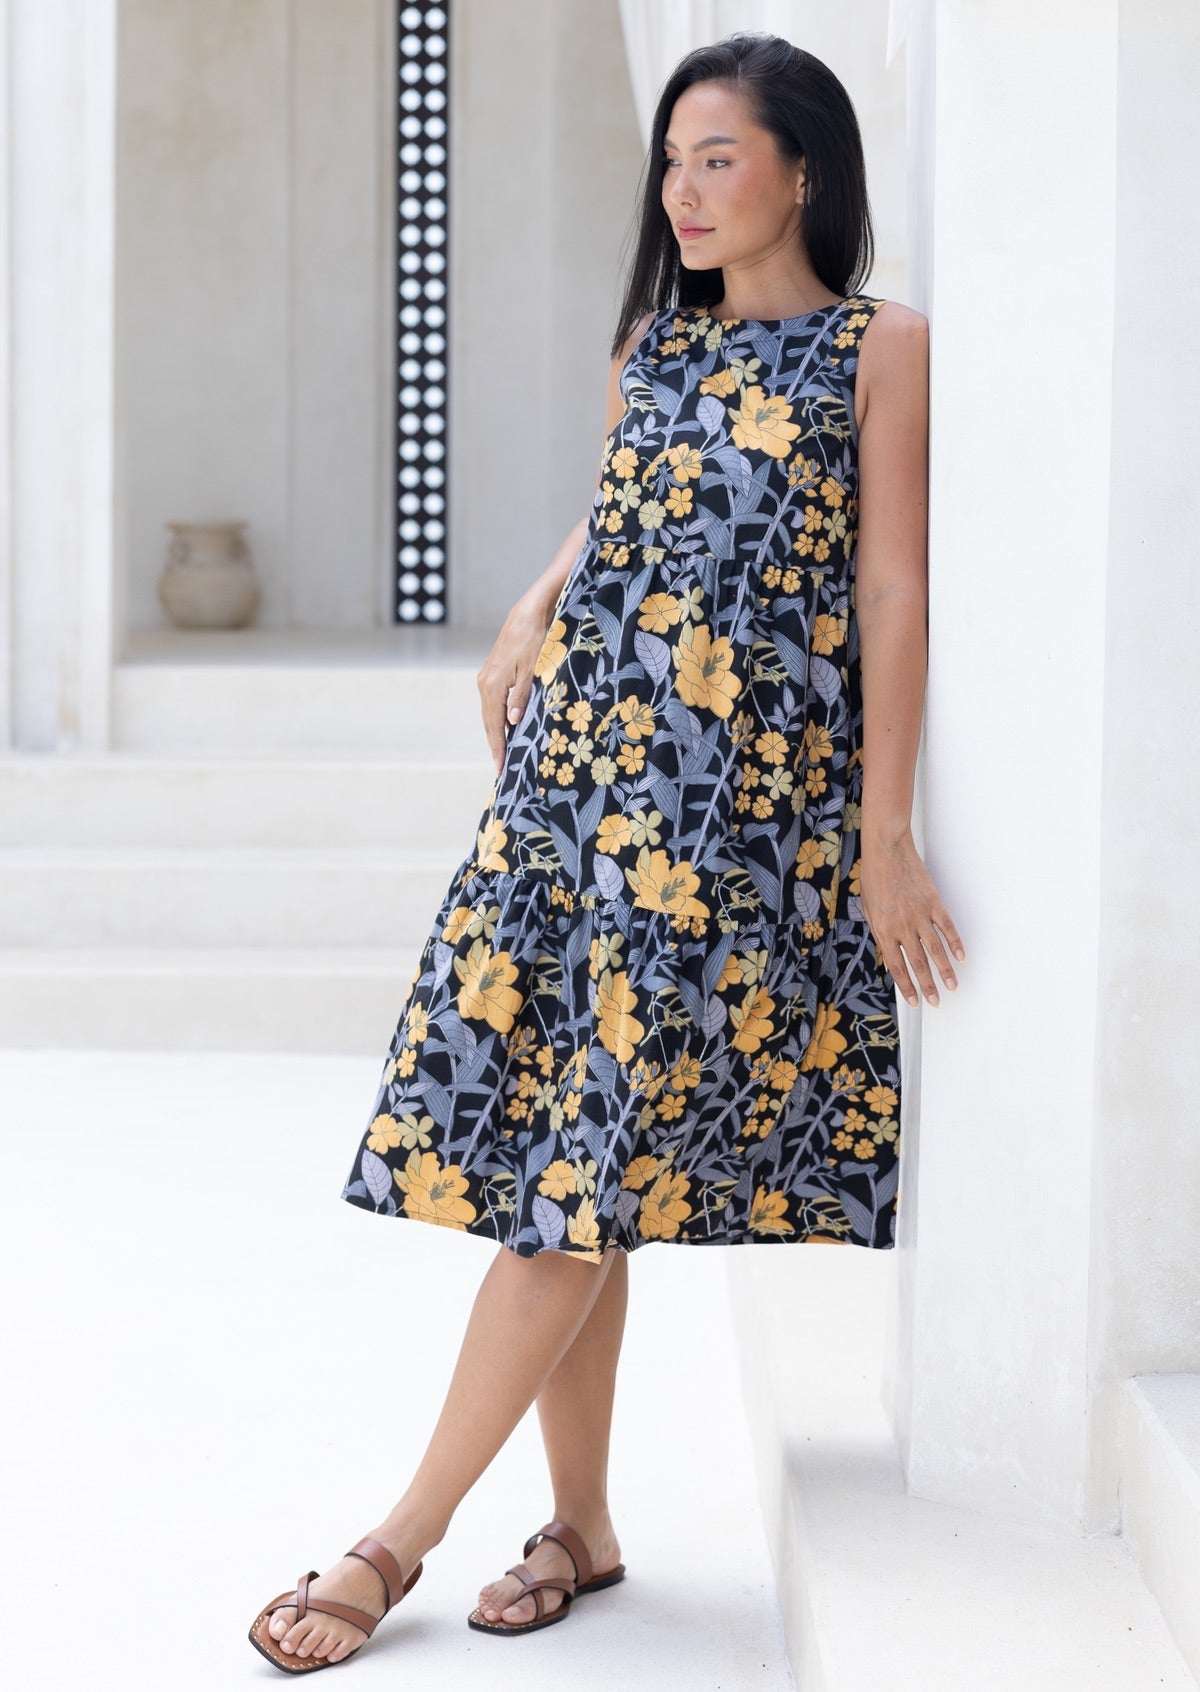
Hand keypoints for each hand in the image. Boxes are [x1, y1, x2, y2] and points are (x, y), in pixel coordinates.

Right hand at [476, 587, 556, 771]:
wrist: (528, 614)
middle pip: (488, 722)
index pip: (494, 724)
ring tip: (505, 753)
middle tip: (501, 768)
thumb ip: (522, 697)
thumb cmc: (534, 640)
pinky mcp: (492, 673)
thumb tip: (512, 722)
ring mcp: (486, 678)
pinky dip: (499, 717)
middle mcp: (484, 683)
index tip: (501, 768)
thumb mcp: (532, 670)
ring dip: (497, 733)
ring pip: (490, 713)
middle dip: (495, 745)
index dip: (498, 747)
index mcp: (493, 685)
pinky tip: (508, 727)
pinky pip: (494, 702)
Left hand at [858, 827, 964, 1007]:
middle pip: (918, 963)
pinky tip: (961, 956)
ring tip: (952, 985)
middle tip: (936, 1001)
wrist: (886, 851)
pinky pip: (947, 928)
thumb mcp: (868, 908)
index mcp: (883, 930)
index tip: (914, 1000)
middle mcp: (902, 927)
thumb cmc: (874, 877)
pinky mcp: (933, 903)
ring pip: (935, 950)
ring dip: (945, 971)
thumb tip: (888, 948)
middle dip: (928, 986)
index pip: (896, 966)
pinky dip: (955, 943)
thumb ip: (879, 929)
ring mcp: (919, 915)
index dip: (906, 986)